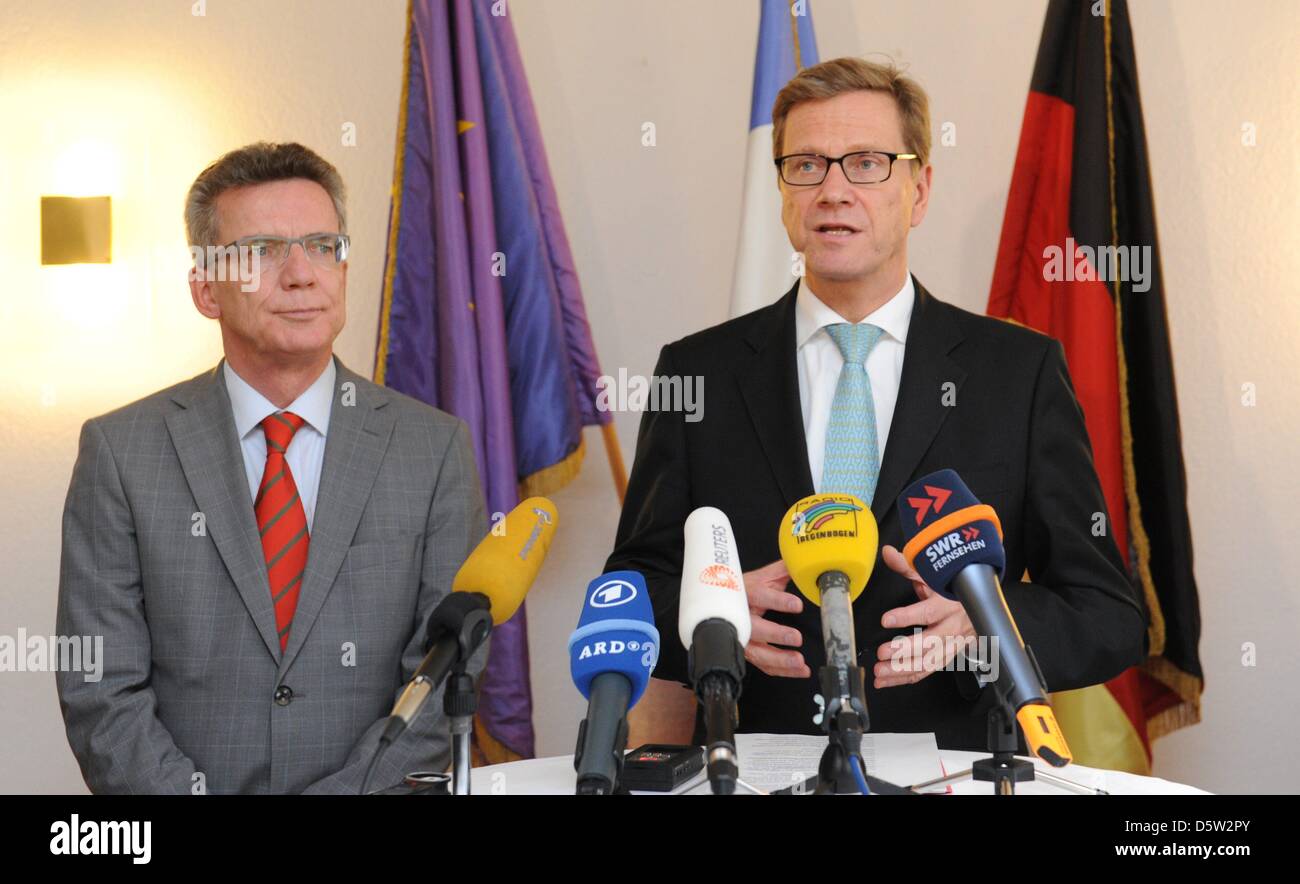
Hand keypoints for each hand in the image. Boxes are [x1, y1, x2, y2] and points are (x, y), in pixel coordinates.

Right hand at [741, 560, 810, 678]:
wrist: (719, 605)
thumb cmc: (743, 591)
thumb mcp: (760, 577)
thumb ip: (782, 569)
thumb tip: (801, 557)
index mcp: (745, 594)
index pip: (760, 596)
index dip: (778, 601)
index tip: (797, 605)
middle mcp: (741, 618)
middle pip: (755, 628)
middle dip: (775, 634)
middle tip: (796, 637)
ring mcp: (742, 638)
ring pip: (758, 652)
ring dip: (779, 659)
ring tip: (799, 661)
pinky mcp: (747, 653)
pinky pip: (764, 665)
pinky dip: (782, 670)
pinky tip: (800, 670)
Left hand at [872, 545, 974, 688]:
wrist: (980, 602)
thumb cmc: (952, 588)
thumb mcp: (933, 574)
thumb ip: (908, 566)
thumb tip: (887, 552)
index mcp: (947, 604)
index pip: (927, 612)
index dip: (907, 617)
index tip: (886, 619)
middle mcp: (952, 627)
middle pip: (930, 644)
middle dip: (904, 651)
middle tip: (882, 653)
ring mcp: (952, 645)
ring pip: (929, 663)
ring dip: (902, 671)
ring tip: (879, 673)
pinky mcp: (948, 657)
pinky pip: (927, 671)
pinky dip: (906, 678)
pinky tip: (886, 680)